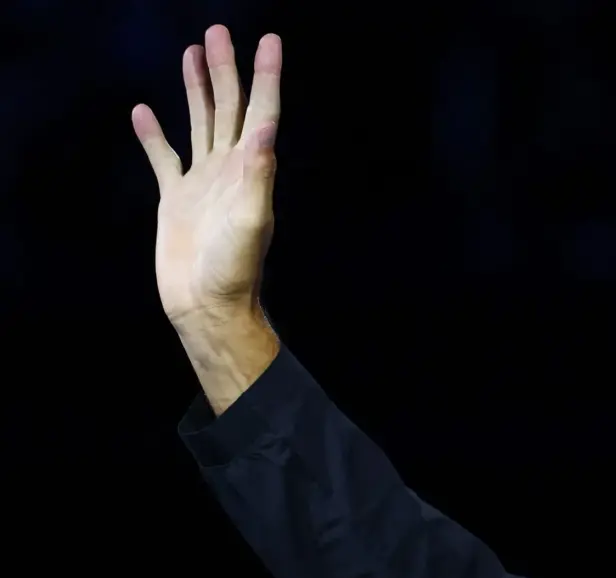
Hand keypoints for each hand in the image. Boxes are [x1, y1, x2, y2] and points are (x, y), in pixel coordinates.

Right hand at [132, 26, 282, 327]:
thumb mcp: (252, 219)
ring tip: (193, 53)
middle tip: (217, 32)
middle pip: (228, 107)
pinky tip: (144, 112)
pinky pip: (164, 158)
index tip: (270, 41)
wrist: (208, 305)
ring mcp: (203, 182)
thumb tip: (264, 129)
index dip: (266, 76)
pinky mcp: (176, 198)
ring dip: (198, 88)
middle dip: (225, 69)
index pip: (261, 112)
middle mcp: (229, 170)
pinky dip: (154, 135)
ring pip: (200, 123)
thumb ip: (258, 174)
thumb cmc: (235, 269)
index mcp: (251, 170)